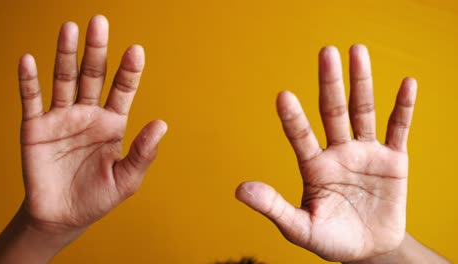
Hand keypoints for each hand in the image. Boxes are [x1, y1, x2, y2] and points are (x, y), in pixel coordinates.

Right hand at [19, 15, 165, 235]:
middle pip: (93, 75)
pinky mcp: (35, 128)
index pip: (123, 90)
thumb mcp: (127, 179)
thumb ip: (143, 152)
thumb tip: (162, 124)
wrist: (62, 217)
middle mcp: (88, 115)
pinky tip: (29, 60)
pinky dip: (29, 80)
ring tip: (70, 28)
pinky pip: (31, 100)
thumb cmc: (98, 197)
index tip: (136, 50)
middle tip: (100, 22)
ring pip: (64, 80)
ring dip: (66, 54)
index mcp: (113, 124)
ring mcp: (61, 119)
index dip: (129, 71)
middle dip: (96, 50)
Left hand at [236, 45, 415, 261]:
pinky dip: (403, 107)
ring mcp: (365, 153)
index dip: (293, 119)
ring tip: (357, 50)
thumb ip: (273, 208)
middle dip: (329, 83)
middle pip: (332, 112)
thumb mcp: (300, 228)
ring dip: (361, 82)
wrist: (369, 249)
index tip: (283, 96)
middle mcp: (337, 152)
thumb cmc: (331, 239)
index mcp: (313, 167)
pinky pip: (398, 129)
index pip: (300, 137)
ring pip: (362, 111)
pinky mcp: (393, 160)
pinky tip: (406, 83)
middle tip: (326, 52)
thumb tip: (239, 190)